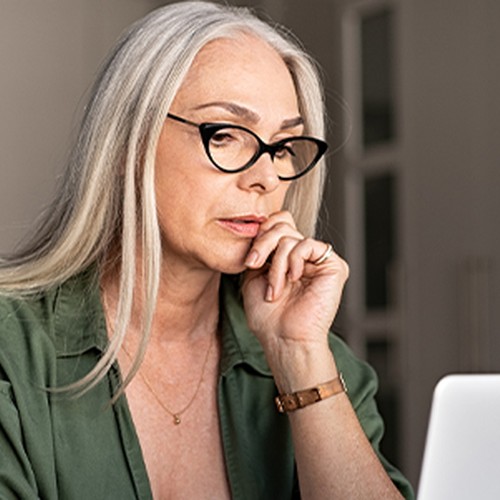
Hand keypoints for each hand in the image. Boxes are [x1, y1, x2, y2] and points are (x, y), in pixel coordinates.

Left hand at [241, 211, 348, 361]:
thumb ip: (261, 248)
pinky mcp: (333, 265)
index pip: (279, 222)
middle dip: (263, 244)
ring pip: (290, 237)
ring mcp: (319, 260)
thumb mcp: (254, 275)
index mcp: (288, 256)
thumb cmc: (267, 315)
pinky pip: (307, 245)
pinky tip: (293, 279)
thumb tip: (262, 224)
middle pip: (282, 225)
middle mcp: (305, 255)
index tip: (250, 257)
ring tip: (274, 288)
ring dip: (276, 264)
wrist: (283, 338)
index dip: (262, 231)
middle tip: (253, 265)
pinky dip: (293, 261)